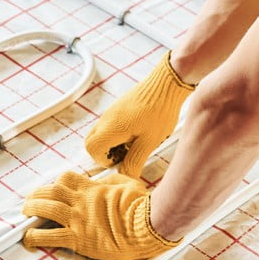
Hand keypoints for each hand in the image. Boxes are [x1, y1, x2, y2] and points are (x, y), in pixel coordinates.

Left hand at [21, 170, 180, 259]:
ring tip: (25, 212)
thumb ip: (114, 182)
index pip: (67, 178)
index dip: (57, 182)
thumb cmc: (143, 206)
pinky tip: (28, 239)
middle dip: (37, 194)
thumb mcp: (129, 184)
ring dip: (32, 209)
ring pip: (46, 208)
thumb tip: (109, 183)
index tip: (54, 188)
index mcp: (93, 189)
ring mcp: (78, 219)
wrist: (147, 225)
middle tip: (30, 200)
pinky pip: (51, 236)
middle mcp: (81, 201)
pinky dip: (36, 238)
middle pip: (51, 191)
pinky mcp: (78, 238)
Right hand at [83, 51, 193, 175]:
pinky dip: (117, 134)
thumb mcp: (150, 141)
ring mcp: (111, 111)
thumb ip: (135, 160)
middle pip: (91, 141)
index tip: (121, 160)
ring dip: (112, 143)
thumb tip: (127, 176)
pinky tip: (137, 132)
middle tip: (125, 154)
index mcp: (112, 127)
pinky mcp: (118, 107)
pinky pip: (109, 125)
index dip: (104, 161)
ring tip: (134, 143)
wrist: (167, 83)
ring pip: (100, 133)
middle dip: (105, 153)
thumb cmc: (160, 111)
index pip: (92, 149)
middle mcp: (107, 118)